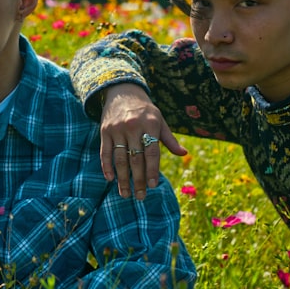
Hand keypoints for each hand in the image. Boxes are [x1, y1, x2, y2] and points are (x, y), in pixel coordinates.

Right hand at [99, 84, 185, 198]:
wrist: (122, 92)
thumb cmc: (145, 111)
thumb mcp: (160, 120)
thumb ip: (170, 139)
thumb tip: (184, 154)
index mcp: (150, 124)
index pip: (152, 151)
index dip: (152, 170)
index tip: (153, 185)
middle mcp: (133, 126)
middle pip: (136, 158)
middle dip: (138, 180)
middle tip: (140, 197)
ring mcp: (117, 129)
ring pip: (120, 158)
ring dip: (122, 178)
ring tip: (125, 194)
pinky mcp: (105, 131)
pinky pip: (105, 152)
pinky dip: (107, 166)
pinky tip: (110, 179)